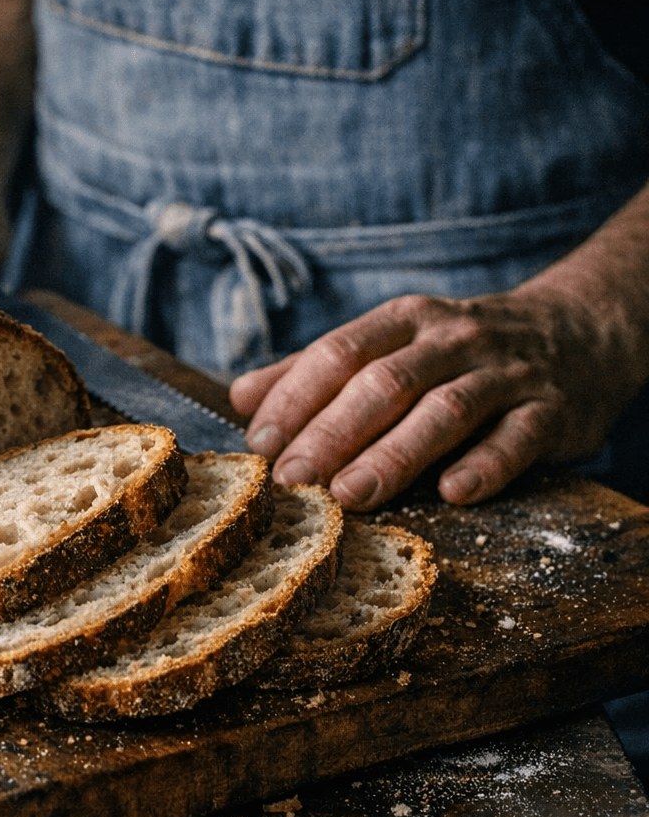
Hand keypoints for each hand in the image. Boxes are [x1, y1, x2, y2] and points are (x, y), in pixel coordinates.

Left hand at [228, 289, 633, 509]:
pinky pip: (518, 438)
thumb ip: (315, 371)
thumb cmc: (457, 351)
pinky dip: (486, 465)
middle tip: (292, 479)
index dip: (296, 396)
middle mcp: (452, 340)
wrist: (578, 331)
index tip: (259, 441)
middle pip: (384, 384)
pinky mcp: (551, 410)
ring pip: (446, 410)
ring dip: (395, 454)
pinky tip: (453, 493)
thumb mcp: (389, 345)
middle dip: (333, 432)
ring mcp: (504, 374)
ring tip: (350, 494)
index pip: (339, 353)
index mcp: (403, 323)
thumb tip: (239, 397)